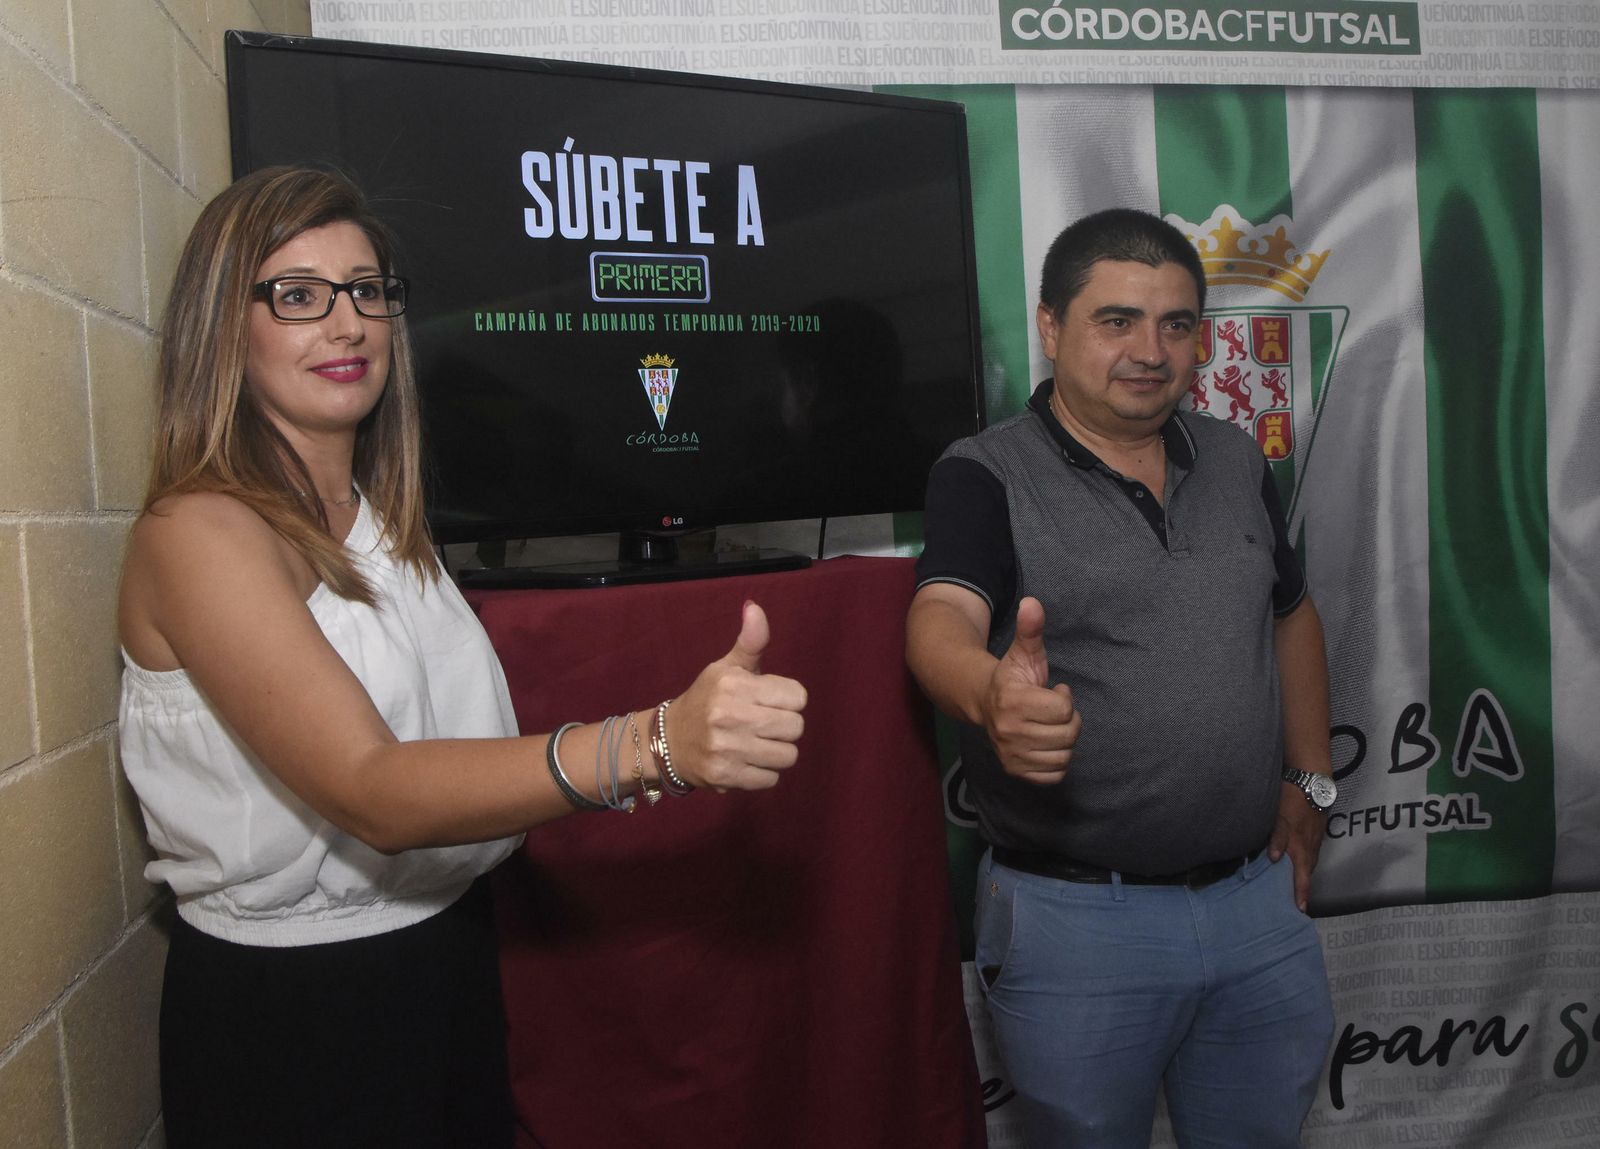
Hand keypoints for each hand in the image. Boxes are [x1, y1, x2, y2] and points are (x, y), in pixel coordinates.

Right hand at [666, 601, 806, 792]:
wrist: (668, 741)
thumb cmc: (706, 699)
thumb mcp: (726, 668)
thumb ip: (750, 641)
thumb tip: (754, 607)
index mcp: (734, 685)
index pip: (798, 696)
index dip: (788, 700)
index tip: (770, 701)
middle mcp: (730, 715)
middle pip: (796, 727)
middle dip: (784, 727)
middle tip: (764, 725)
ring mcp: (728, 748)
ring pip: (787, 755)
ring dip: (776, 752)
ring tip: (756, 744)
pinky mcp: (726, 776)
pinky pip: (771, 779)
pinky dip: (763, 773)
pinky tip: (746, 761)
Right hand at [981, 597, 1079, 784]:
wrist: (983, 702)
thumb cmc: (1012, 677)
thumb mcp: (1024, 652)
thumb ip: (1031, 629)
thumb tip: (1032, 602)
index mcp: (1013, 702)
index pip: (1064, 710)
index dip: (1064, 698)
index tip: (1053, 690)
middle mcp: (1009, 732)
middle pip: (1068, 735)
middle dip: (1068, 720)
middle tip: (1053, 710)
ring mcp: (1011, 754)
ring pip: (1063, 756)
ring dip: (1063, 741)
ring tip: (1049, 726)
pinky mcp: (1015, 771)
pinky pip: (1054, 775)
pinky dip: (1056, 761)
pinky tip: (1045, 744)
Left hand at [1269, 782, 1326, 911]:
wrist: (1313, 779)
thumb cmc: (1292, 795)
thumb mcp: (1280, 815)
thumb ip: (1277, 837)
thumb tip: (1275, 859)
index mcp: (1299, 843)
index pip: (1300, 874)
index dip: (1300, 891)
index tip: (1300, 909)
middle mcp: (1309, 844)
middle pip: (1307, 872)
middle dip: (1303, 889)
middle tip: (1300, 906)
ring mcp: (1315, 837)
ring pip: (1310, 862)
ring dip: (1305, 876)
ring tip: (1298, 889)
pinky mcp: (1316, 830)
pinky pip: (1312, 852)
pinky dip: (1306, 862)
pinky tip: (1301, 863)